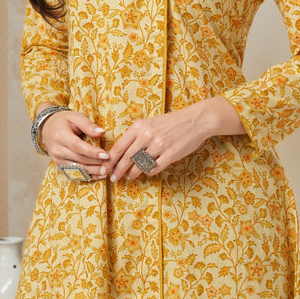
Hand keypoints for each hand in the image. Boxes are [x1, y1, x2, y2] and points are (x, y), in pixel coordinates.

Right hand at [39, 108, 108, 180]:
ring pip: (78, 169)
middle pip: (80, 159)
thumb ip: (88, 125)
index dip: (92, 152)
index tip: (106, 155)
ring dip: (94, 171)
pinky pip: (75, 174)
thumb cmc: (64, 121)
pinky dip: (88, 176)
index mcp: (61, 136)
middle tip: (111, 163)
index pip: (78, 147)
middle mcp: (57, 150)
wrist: (48, 128)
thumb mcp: (76, 117)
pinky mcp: (60, 166)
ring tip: (108, 170)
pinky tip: (99, 175)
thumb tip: (102, 132)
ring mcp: (58, 160)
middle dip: (97, 163)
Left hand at [103, 96, 244, 181]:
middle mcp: (147, 136)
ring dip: (132, 173)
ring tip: (130, 176)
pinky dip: (149, 172)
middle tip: (113, 178)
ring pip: (139, 165)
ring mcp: (159, 146)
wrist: (195, 120)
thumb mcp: (151, 123)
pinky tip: (148, 171)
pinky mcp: (170, 155)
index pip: (120, 146)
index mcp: (140, 126)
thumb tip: (122, 152)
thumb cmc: (171, 122)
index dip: (110, 160)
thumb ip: (137, 135)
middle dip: (118, 170)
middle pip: (127, 158)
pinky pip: (154, 168)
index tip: (104, 168)